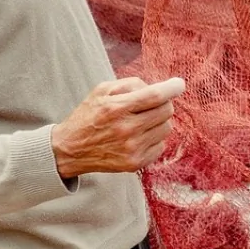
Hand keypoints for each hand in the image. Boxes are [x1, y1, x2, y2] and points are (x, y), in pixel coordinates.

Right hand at [51, 76, 184, 178]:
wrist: (70, 149)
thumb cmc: (88, 116)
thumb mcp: (101, 91)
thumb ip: (130, 84)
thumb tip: (160, 87)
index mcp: (116, 108)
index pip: (155, 96)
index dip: (171, 88)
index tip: (179, 84)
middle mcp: (126, 130)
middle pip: (166, 111)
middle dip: (162, 103)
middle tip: (150, 105)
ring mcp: (132, 149)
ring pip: (166, 128)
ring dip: (158, 121)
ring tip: (140, 122)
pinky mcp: (135, 164)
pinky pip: (161, 146)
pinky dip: (154, 139)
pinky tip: (138, 137)